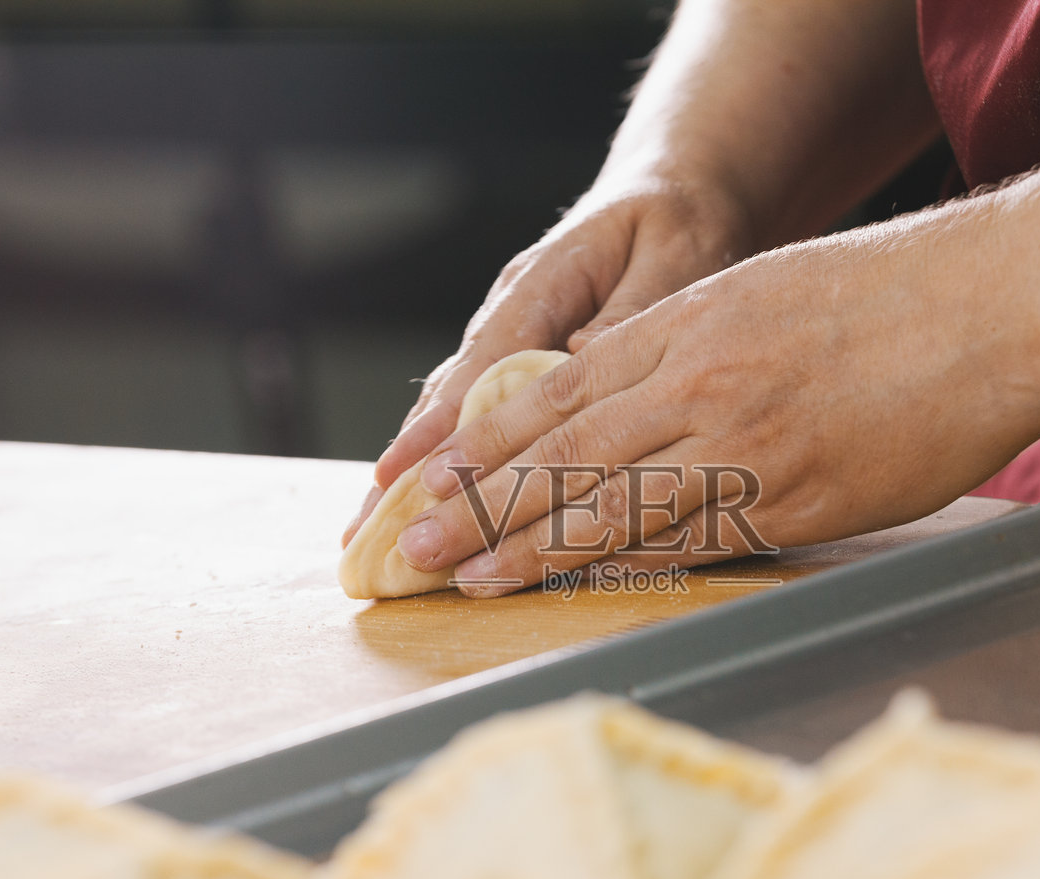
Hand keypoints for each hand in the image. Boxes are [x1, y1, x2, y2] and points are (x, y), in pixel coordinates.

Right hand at [340, 178, 752, 546]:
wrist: (676, 188)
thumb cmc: (678, 221)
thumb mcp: (672, 256)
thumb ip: (629, 312)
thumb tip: (574, 361)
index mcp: (541, 283)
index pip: (481, 364)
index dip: (441, 427)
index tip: (399, 477)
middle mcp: (512, 311)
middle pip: (447, 396)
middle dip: (404, 467)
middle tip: (360, 530)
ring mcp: (513, 333)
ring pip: (454, 409)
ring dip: (415, 471)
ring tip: (370, 531)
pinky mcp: (526, 353)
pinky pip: (480, 411)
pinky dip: (452, 457)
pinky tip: (424, 504)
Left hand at [391, 203, 1039, 593]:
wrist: (997, 303)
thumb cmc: (889, 294)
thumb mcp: (763, 289)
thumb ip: (687, 344)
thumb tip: (622, 399)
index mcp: (688, 322)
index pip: (559, 390)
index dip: (487, 443)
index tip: (432, 478)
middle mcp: (702, 381)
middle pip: (567, 452)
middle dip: (481, 504)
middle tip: (415, 546)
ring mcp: (749, 441)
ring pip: (616, 502)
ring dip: (532, 547)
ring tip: (469, 578)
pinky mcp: (801, 497)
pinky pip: (697, 540)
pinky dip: (628, 566)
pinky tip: (578, 587)